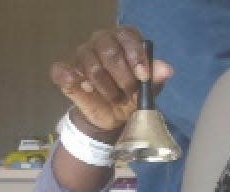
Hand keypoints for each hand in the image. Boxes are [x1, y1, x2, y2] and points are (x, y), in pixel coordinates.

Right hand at [50, 27, 172, 137]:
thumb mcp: (146, 92)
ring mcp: (82, 55)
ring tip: (115, 100)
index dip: (136, 55)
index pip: (127, 36)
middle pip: (109, 50)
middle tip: (129, 94)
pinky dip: (72, 79)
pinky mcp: (66, 72)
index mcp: (122, 40)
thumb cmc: (130, 98)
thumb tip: (167, 70)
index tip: (143, 77)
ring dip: (107, 88)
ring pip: (90, 63)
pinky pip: (62, 70)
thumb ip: (155, 79)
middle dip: (123, 77)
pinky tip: (85, 89)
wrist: (111, 118)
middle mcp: (101, 42)